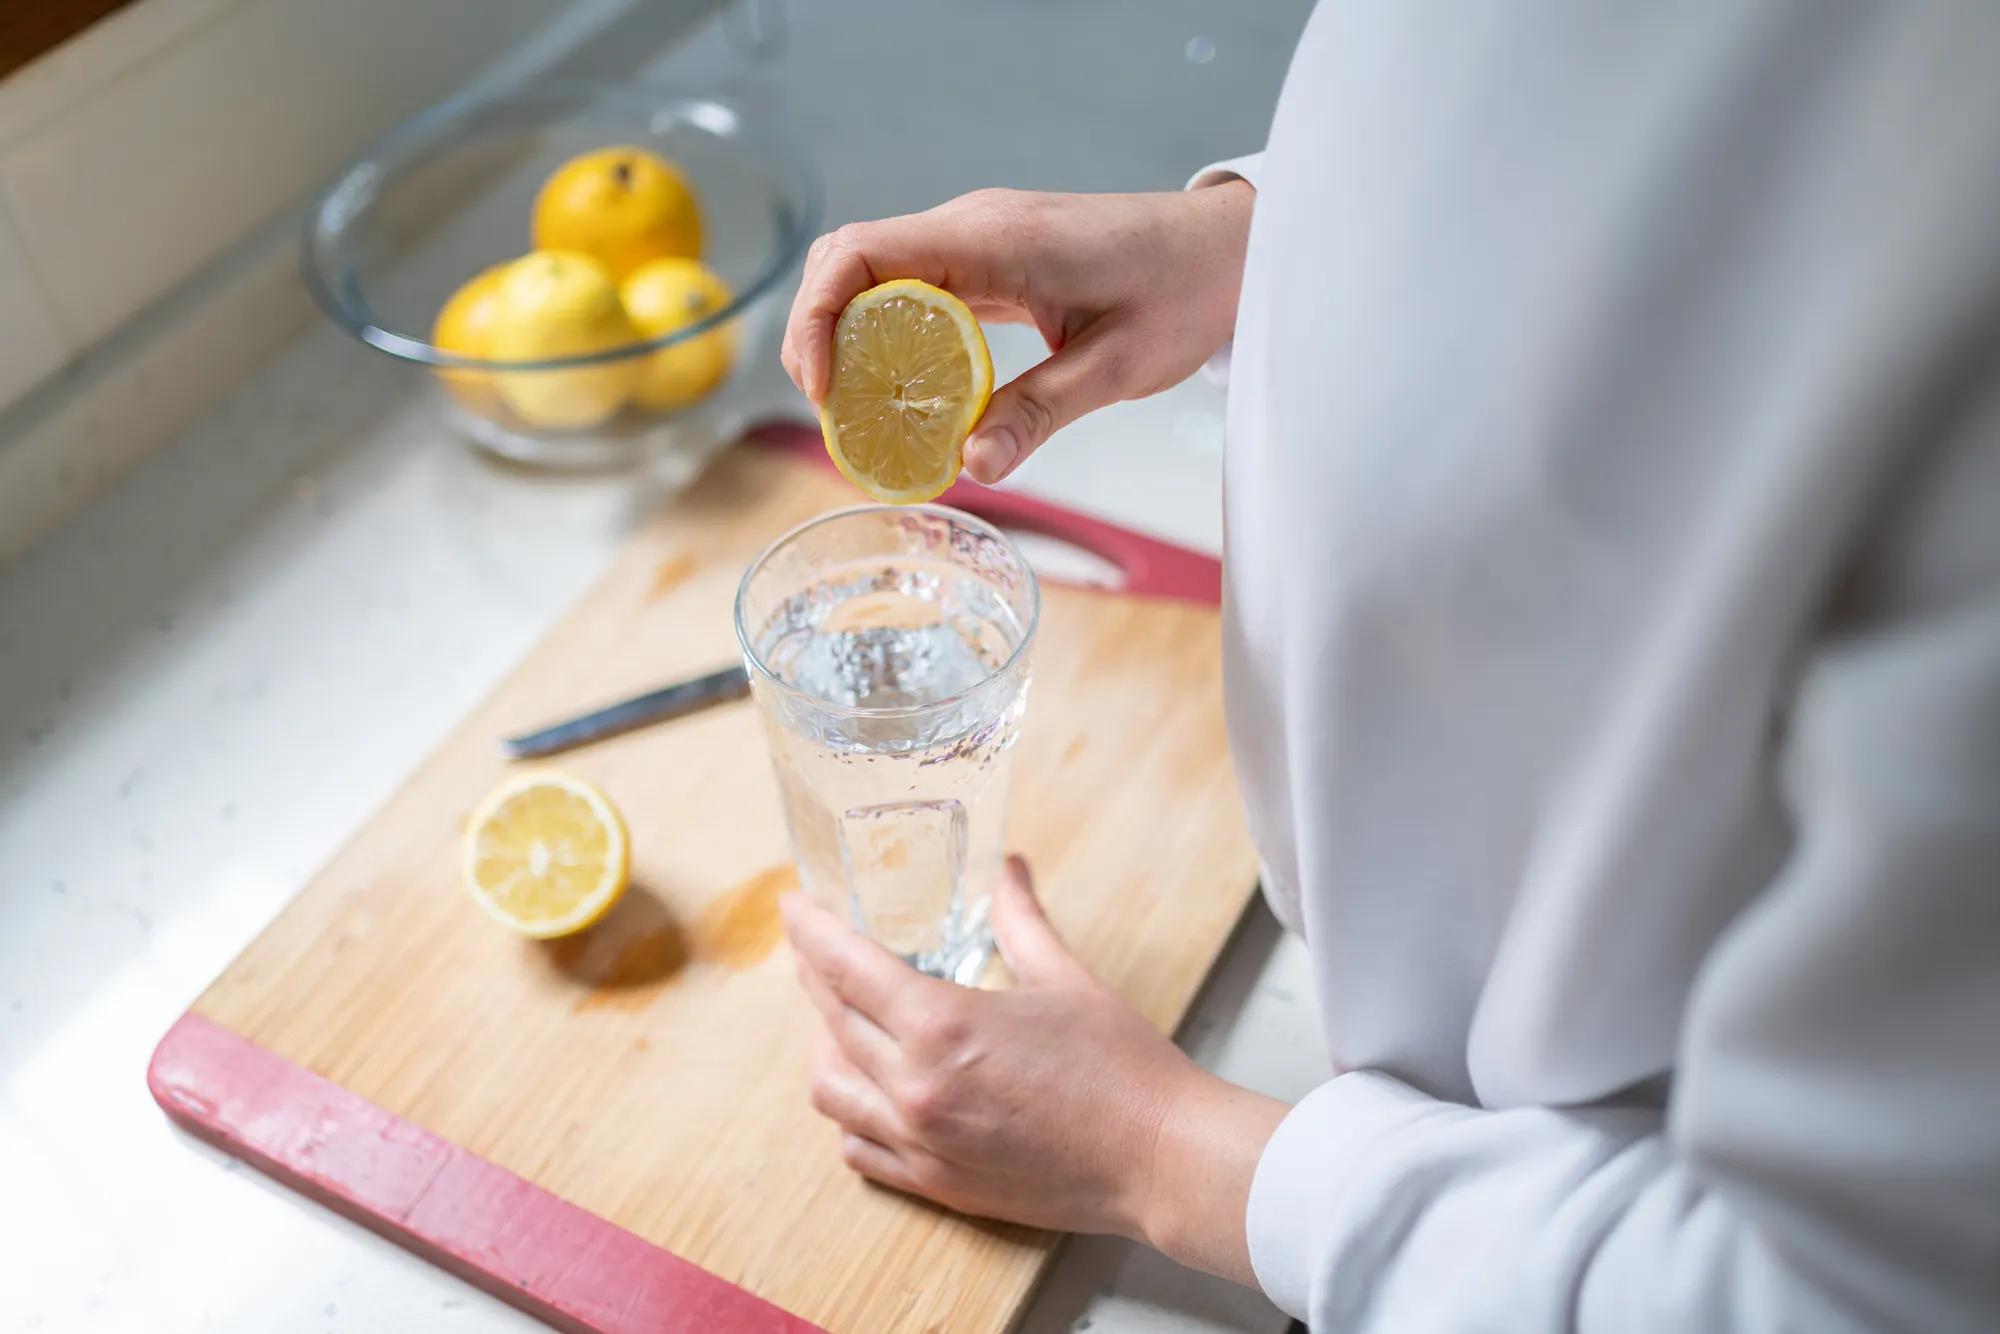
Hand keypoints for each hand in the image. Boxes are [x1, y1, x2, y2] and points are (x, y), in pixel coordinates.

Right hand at [780, 183, 1253, 483]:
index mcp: (993, 238)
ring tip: (858, 411)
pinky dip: (888, 333)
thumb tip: (974, 468)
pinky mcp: (990, 258)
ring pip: (874, 272)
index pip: (862, 254)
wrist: (1229, 249)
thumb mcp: (1116, 365)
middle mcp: (972, 227)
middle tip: (835, 415)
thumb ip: (1040, 413)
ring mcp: (978, 239)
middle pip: (849, 261)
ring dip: (848, 335)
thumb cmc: (1183, 293)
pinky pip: (913, 287)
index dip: (817, 318)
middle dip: (819, 333)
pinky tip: (902, 389)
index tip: (822, 390)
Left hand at [780, 857, 1286, 1282]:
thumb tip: (1007, 869)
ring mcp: (921, 1142)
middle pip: (831, 1020)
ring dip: (827, 1047)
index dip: (811, 930)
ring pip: (830, 1090)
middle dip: (816, 976)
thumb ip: (1020, 919)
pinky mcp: (936, 1184)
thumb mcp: (1064, 977)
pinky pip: (858, 1150)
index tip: (792, 907)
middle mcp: (917, 1087)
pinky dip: (852, 1115)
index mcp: (944, 1026)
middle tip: (816, 949)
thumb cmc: (1122, 1067)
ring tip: (845, 1022)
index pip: (846, 966)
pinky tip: (870, 1092)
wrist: (1159, 1158)